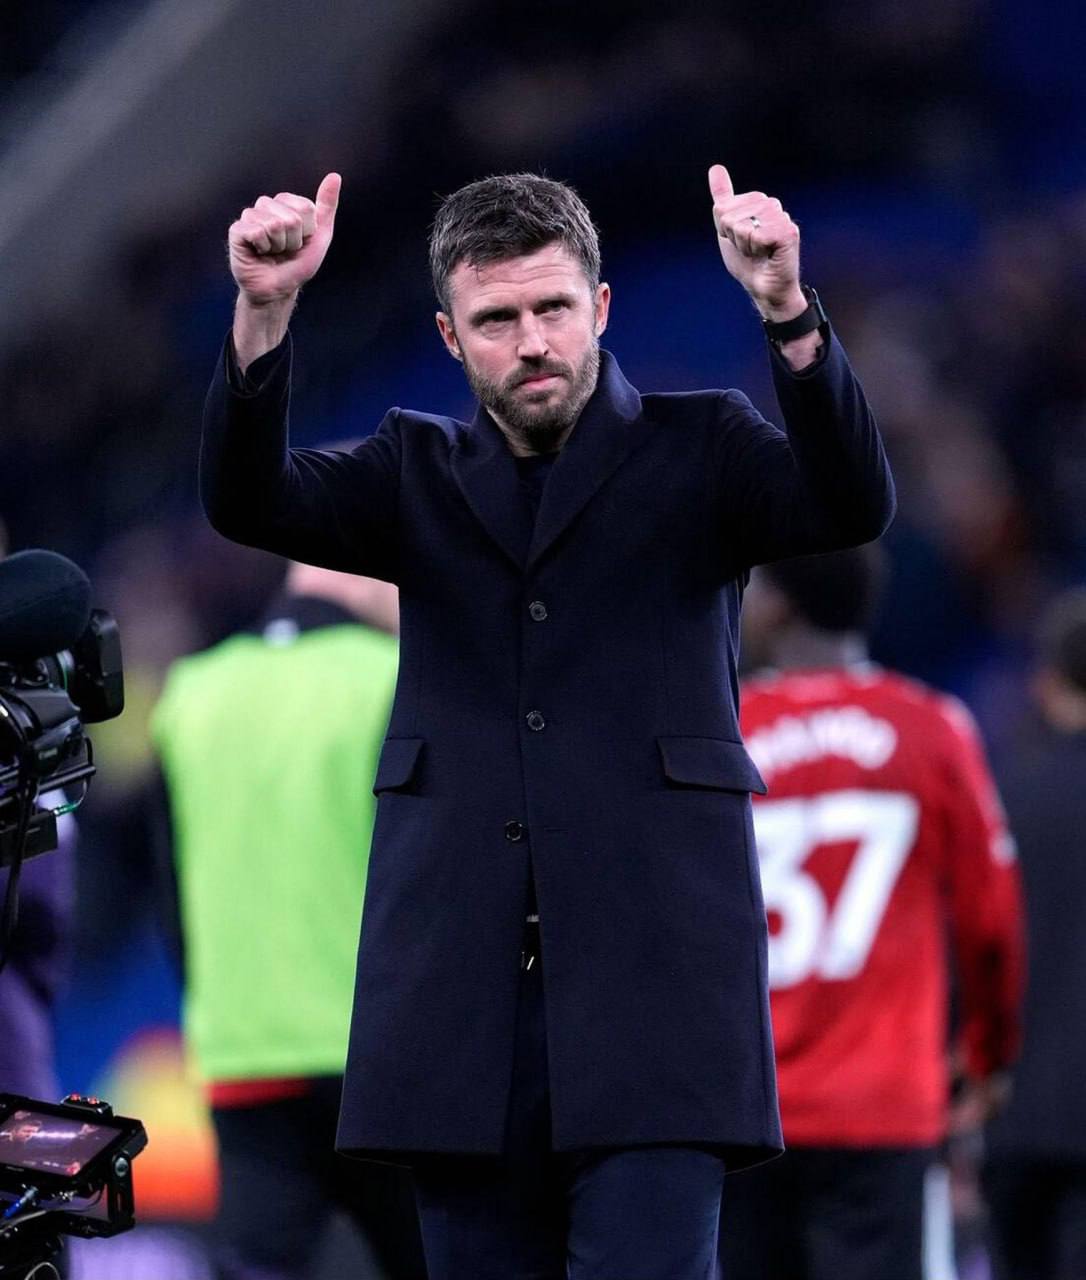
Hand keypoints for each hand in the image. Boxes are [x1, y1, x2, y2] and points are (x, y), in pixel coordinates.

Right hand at [228, 173, 340, 304]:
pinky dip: (263, 248)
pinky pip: (257, 232)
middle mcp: (267, 205)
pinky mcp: (237, 230)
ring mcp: (250, 216)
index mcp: (286, 203)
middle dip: (293, 242)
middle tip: (285, 251)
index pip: (305, 208)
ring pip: (274, 225)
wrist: (278, 289)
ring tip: (272, 252)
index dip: (307, 232)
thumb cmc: (297, 264)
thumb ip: (327, 206)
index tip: (300, 243)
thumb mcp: (320, 236)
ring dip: (278, 246)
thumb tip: (334, 176)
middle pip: (291, 218)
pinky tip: (259, 252)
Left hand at [708, 165, 804, 321]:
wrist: (764, 287)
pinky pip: (757, 236)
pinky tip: (768, 254)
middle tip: (750, 250)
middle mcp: (771, 204)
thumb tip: (715, 168)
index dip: (725, 231)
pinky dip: (757, 250)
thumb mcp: (728, 229)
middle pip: (730, 216)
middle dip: (734, 238)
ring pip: (742, 226)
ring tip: (758, 252)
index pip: (722, 208)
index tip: (739, 241)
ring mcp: (781, 217)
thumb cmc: (748, 262)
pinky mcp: (788, 232)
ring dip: (745, 246)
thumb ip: (723, 199)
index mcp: (756, 201)